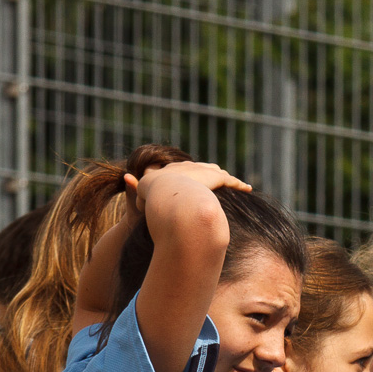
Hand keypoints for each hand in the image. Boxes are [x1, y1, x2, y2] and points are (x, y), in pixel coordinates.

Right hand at [123, 161, 250, 212]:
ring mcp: (200, 171)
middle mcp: (186, 167)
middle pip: (201, 169)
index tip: (193, 180)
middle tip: (217, 180)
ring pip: (217, 173)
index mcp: (169, 172)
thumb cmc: (153, 203)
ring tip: (234, 185)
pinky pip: (231, 181)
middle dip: (208, 174)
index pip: (180, 171)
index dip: (188, 176)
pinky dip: (239, 184)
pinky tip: (247, 189)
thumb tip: (125, 176)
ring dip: (225, 178)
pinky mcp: (215, 177)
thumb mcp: (143, 201)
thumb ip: (138, 193)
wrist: (166, 196)